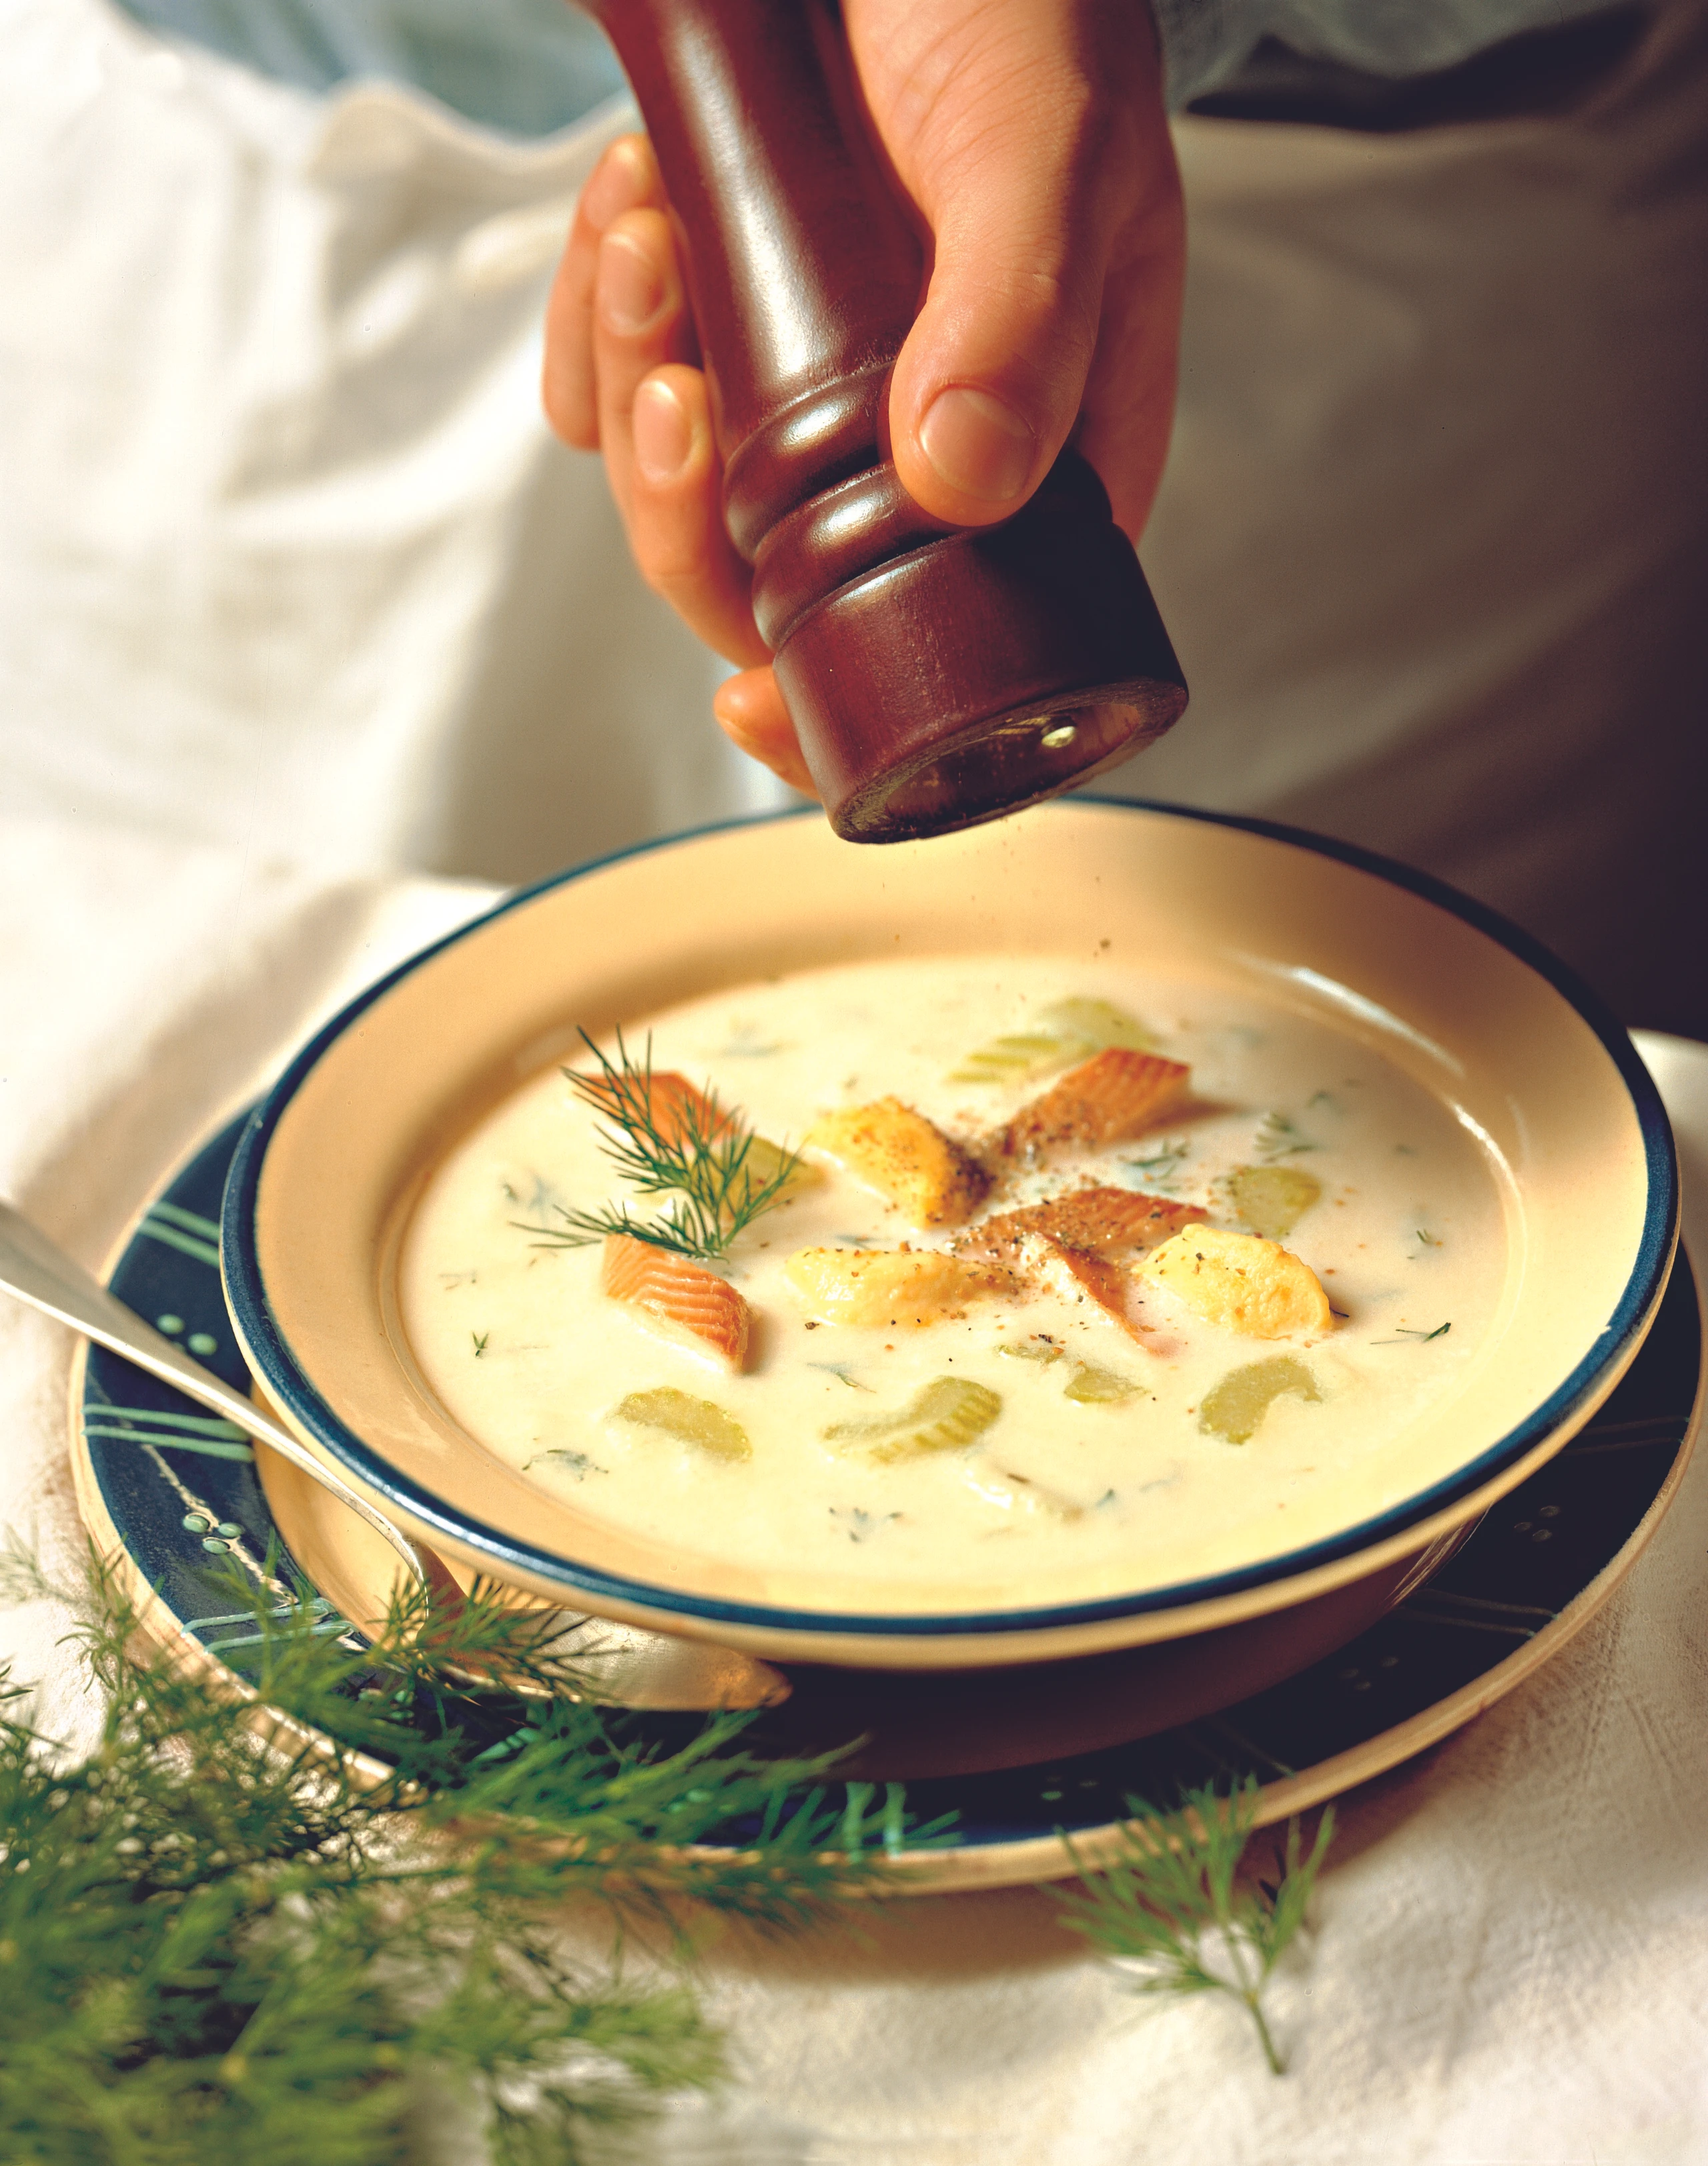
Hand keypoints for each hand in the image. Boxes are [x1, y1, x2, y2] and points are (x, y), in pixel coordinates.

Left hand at [542, 0, 1183, 796]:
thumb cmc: (1027, 12)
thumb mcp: (1052, 150)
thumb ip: (1023, 314)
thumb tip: (959, 480)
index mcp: (1038, 456)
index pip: (953, 647)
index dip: (845, 709)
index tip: (752, 706)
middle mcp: (918, 448)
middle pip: (774, 594)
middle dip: (694, 518)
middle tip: (681, 378)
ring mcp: (808, 391)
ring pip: (681, 497)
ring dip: (636, 386)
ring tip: (651, 234)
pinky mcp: (715, 315)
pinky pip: (615, 386)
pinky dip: (598, 317)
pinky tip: (638, 203)